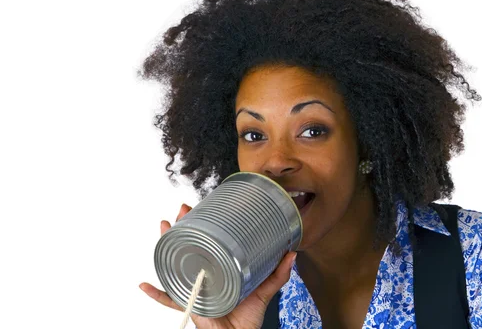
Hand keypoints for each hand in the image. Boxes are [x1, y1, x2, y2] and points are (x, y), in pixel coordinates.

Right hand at [140, 203, 296, 328]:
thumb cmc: (248, 318)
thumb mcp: (264, 291)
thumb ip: (277, 275)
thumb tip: (291, 254)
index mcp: (221, 268)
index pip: (211, 242)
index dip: (206, 226)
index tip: (204, 209)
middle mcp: (206, 275)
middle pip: (191, 247)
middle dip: (185, 227)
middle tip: (184, 210)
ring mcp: (195, 287)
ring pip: (177, 263)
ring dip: (168, 246)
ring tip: (164, 228)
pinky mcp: (190, 303)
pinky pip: (169, 299)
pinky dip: (156, 293)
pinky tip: (144, 285)